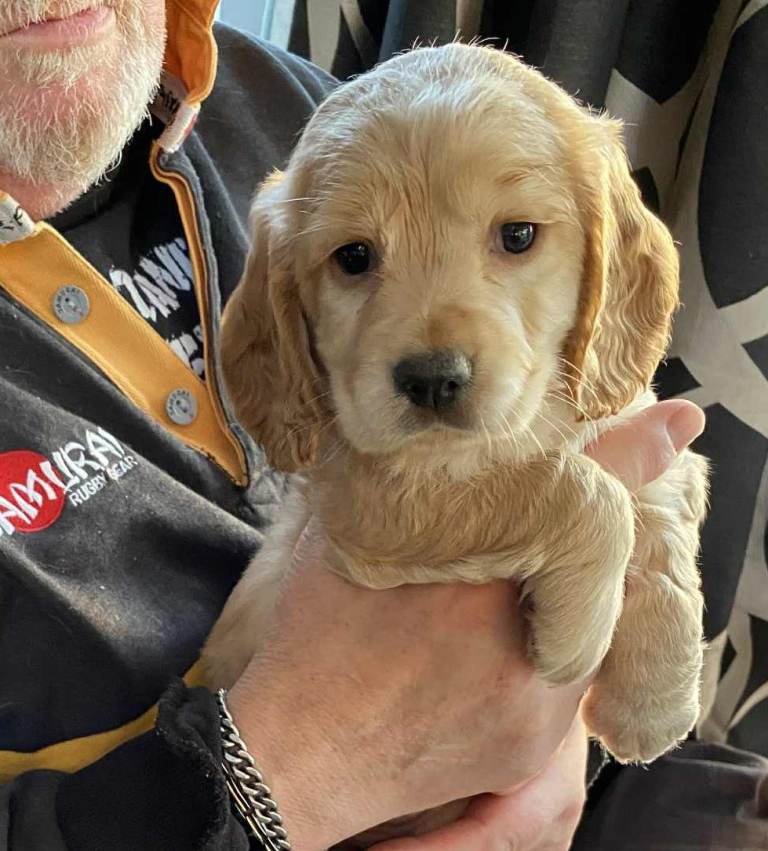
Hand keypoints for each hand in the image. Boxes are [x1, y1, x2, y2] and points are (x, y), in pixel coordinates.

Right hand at [227, 400, 703, 850]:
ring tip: (493, 596)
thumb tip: (417, 444)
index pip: (570, 500)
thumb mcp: (340, 540)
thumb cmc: (310, 638)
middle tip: (543, 521)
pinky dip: (546, 647)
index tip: (675, 424)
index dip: (627, 454)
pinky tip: (490, 647)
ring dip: (561, 594)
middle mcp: (512, 638)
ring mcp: (532, 703)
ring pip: (583, 624)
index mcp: (464, 571)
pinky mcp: (533, 747)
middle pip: (589, 567)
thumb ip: (392, 490)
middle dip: (583, 534)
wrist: (298, 753)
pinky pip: (564, 677)